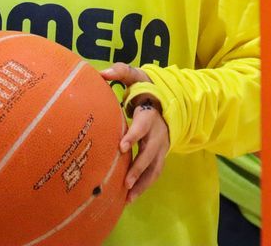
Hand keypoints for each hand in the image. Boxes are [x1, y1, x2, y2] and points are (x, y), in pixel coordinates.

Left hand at [101, 63, 170, 202]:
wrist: (168, 102)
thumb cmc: (146, 90)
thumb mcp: (137, 77)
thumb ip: (122, 72)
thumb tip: (102, 73)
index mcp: (150, 114)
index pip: (143, 125)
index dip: (134, 135)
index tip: (122, 146)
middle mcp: (158, 133)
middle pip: (150, 152)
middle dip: (138, 166)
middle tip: (125, 181)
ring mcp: (161, 146)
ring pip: (154, 167)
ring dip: (142, 182)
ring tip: (128, 196)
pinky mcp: (160, 156)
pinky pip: (154, 173)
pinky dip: (144, 186)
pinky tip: (130, 198)